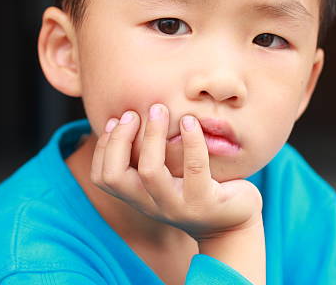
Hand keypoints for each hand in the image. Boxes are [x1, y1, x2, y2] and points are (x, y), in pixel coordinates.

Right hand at [89, 104, 262, 240]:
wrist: (232, 226)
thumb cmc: (199, 190)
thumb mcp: (169, 178)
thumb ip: (151, 157)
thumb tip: (133, 116)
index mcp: (139, 197)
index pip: (103, 177)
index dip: (103, 146)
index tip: (116, 119)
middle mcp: (152, 205)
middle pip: (116, 176)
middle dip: (119, 139)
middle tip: (135, 112)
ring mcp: (177, 206)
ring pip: (151, 171)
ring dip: (152, 135)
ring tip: (161, 109)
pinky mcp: (204, 201)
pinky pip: (194, 167)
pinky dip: (191, 140)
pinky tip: (191, 121)